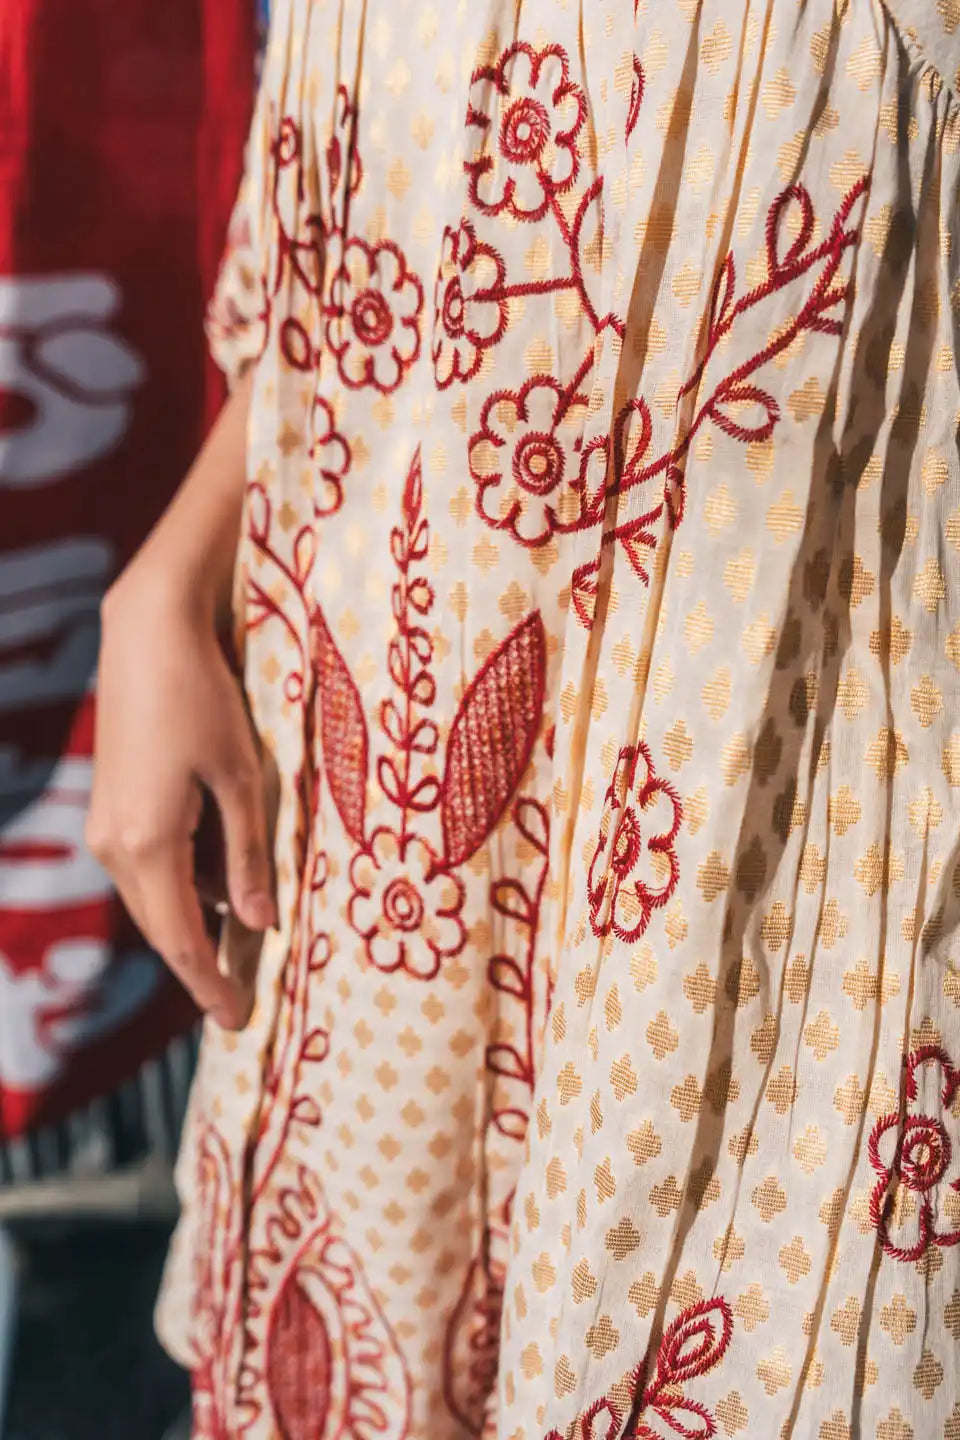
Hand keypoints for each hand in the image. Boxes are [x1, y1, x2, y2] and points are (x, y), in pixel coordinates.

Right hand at [87, 573, 276, 1029]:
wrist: (148, 636)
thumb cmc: (205, 700)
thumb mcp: (243, 779)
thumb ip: (249, 857)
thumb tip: (258, 925)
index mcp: (149, 845)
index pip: (181, 942)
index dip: (210, 987)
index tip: (239, 1023)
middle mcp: (115, 846)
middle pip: (161, 927)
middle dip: (201, 966)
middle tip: (245, 999)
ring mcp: (104, 826)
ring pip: (153, 898)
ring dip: (194, 923)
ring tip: (243, 946)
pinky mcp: (110, 806)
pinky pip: (148, 867)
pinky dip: (183, 886)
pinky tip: (221, 883)